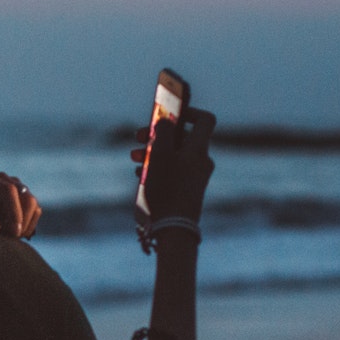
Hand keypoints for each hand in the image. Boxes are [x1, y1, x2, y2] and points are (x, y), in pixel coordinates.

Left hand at [0, 173, 41, 238]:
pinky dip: (29, 225)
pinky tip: (15, 235)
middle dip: (23, 220)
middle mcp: (7, 181)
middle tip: (13, 238)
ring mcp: (18, 188)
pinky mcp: (25, 199)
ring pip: (33, 205)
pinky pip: (36, 211)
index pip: (8, 191)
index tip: (13, 232)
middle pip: (26, 197)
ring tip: (11, 238)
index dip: (13, 212)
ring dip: (26, 224)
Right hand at [132, 107, 215, 222]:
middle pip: (182, 137)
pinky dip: (158, 167)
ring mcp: (195, 176)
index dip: (187, 111)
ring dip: (153, 151)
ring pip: (174, 154)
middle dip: (158, 135)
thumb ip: (163, 132)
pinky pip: (173, 170)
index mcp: (199, 149)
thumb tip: (165, 120)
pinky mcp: (188, 190)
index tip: (168, 114)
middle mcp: (201, 161)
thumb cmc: (167, 189)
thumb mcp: (160, 155)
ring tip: (134, 158)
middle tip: (139, 137)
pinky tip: (140, 174)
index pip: (204, 119)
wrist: (175, 228)